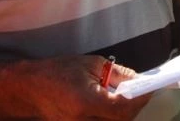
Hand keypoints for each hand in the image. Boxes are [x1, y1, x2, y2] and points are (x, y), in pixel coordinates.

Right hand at [25, 55, 152, 119]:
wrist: (30, 87)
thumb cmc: (58, 71)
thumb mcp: (91, 64)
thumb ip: (118, 74)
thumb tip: (139, 80)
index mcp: (86, 101)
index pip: (123, 106)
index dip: (140, 98)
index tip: (149, 87)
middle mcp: (82, 120)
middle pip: (121, 120)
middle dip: (135, 106)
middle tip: (141, 91)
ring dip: (125, 113)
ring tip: (126, 96)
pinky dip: (113, 117)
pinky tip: (113, 104)